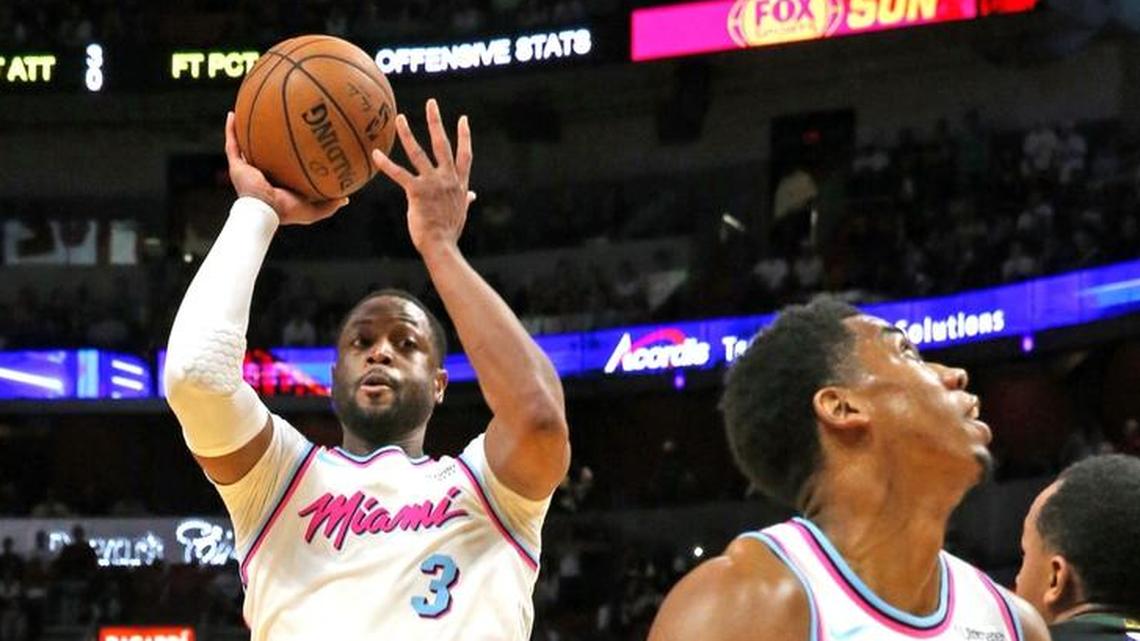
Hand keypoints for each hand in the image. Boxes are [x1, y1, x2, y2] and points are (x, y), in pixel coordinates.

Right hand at [223, 111, 347, 224]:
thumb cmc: (288, 212)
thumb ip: (330, 204)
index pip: (282, 163)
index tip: (296, 135)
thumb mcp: (314, 209)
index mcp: (278, 182)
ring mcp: (248, 169)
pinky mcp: (236, 166)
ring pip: (245, 144)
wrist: (265, 212)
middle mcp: (262, 174)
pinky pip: (232, 144)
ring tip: (247, 108)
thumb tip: (346, 199)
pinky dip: (231, 130)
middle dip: (267, 136)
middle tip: (273, 117)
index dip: (287, 150)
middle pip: (264, 150)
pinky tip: (232, 114)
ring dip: (245, 128)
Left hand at [370, 99, 475, 254]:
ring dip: (407, 134)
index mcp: (459, 183)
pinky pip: (399, 174)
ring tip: (399, 118)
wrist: (441, 245)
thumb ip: (465, 200)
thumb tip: (472, 196)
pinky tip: (375, 153)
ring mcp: (432, 183)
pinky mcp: (417, 191)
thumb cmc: (449, 232)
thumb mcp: (461, 212)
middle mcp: (447, 179)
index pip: (464, 154)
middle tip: (431, 103)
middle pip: (442, 144)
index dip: (464, 136)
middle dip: (436, 122)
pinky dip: (386, 164)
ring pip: (418, 153)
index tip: (463, 119)